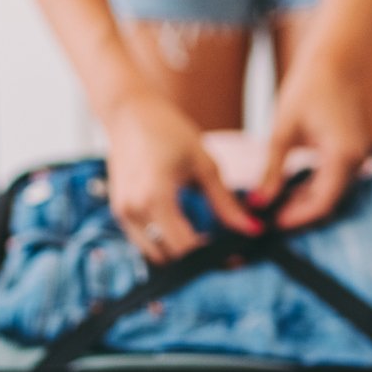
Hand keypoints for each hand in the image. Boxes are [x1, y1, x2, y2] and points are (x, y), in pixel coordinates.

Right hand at [103, 90, 259, 261]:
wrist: (130, 113)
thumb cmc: (169, 131)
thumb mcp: (204, 165)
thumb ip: (226, 203)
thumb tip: (252, 229)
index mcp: (156, 197)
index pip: (185, 247)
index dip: (212, 256)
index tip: (235, 256)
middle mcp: (134, 209)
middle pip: (169, 257)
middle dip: (196, 258)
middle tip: (222, 249)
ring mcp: (122, 212)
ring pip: (154, 254)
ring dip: (178, 252)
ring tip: (203, 237)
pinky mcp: (119, 211)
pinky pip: (143, 241)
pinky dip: (163, 242)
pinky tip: (184, 227)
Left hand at [257, 52, 371, 230]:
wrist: (333, 62)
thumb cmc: (307, 89)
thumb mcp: (282, 131)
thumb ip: (270, 170)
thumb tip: (258, 202)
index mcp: (341, 156)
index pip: (322, 202)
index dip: (297, 218)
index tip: (272, 223)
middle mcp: (356, 160)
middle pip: (329, 202)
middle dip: (300, 213)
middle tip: (270, 218)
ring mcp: (357, 157)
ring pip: (333, 194)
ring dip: (306, 202)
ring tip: (276, 205)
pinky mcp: (353, 152)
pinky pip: (335, 180)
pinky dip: (314, 188)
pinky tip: (291, 190)